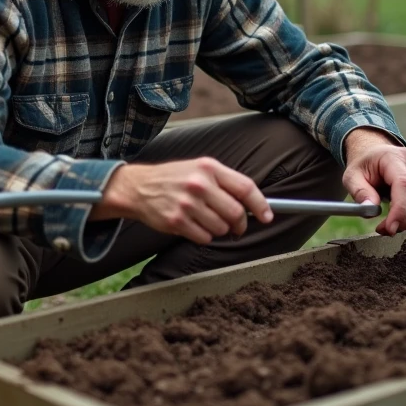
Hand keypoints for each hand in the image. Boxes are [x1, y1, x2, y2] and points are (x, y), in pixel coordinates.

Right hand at [91, 158, 273, 244]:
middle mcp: (199, 184)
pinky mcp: (176, 221)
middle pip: (236, 213)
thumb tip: (252, 204)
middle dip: (240, 224)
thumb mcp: (199, 169)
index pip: (245, 188)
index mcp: (208, 168)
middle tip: (237, 227)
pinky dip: (204, 236)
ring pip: (221, 228)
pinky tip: (194, 226)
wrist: (138, 187)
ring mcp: (187, 203)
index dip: (261, 205)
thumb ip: (224, 182)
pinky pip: (204, 237)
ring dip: (220, 230)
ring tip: (208, 221)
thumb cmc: (174, 178)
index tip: (267, 216)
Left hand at [342, 128, 405, 235]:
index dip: (400, 209)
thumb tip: (371, 210)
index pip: (404, 184)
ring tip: (390, 226)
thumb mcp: (351, 176)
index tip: (390, 227)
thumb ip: (359, 192)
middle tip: (387, 231)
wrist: (373, 153)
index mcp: (392, 157)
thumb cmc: (362, 165)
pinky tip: (398, 218)